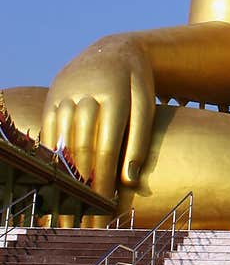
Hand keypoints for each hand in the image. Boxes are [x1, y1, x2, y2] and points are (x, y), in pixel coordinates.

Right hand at [40, 35, 155, 198]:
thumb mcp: (145, 105)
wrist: (114, 48)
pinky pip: (48, 131)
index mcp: (114, 96)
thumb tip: (129, 182)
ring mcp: (64, 94)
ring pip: (61, 141)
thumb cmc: (136, 84)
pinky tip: (54, 179)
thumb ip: (139, 141)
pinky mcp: (52, 97)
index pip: (106, 147)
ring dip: (64, 176)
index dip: (104, 179)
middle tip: (84, 216)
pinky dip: (50, 157)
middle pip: (82, 148)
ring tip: (68, 205)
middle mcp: (85, 94)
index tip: (105, 207)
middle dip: (83, 185)